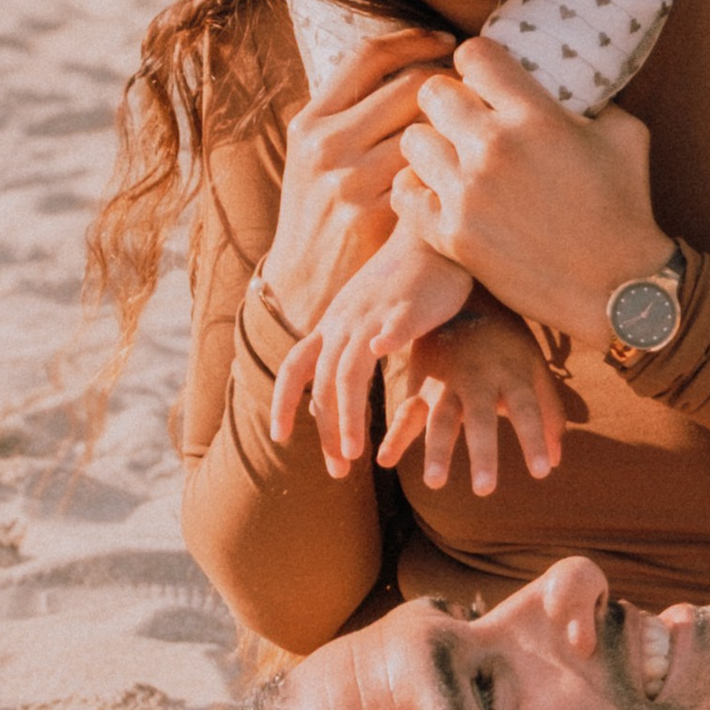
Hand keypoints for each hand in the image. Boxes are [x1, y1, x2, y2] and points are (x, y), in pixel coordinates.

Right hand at [258, 32, 455, 336]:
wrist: (302, 290)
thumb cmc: (322, 215)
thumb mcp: (315, 158)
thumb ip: (351, 114)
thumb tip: (407, 62)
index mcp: (310, 122)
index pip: (370, 56)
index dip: (415, 39)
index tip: (447, 41)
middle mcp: (326, 146)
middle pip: (410, 86)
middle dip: (451, 83)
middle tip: (475, 91)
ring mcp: (351, 183)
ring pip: (430, 129)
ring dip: (460, 125)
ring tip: (477, 129)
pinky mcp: (377, 218)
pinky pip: (433, 175)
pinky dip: (455, 166)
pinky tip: (469, 171)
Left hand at [270, 218, 473, 472]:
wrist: (429, 239)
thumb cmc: (405, 286)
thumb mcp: (367, 321)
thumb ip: (352, 353)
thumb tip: (334, 390)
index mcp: (334, 326)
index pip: (295, 367)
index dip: (284, 402)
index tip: (280, 437)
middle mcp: (345, 322)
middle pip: (322, 383)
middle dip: (325, 430)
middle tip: (338, 470)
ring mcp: (374, 314)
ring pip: (351, 369)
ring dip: (348, 414)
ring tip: (354, 453)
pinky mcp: (408, 306)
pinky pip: (396, 323)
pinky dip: (387, 337)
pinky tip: (385, 350)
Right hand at [381, 301, 569, 498]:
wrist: (459, 295)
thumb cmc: (506, 341)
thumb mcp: (532, 367)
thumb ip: (548, 412)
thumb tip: (557, 461)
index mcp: (511, 373)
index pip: (527, 409)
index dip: (534, 438)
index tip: (543, 471)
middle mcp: (478, 378)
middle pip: (481, 418)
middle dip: (483, 453)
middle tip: (484, 490)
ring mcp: (446, 381)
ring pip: (440, 418)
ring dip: (436, 451)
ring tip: (435, 483)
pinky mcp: (420, 383)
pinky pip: (406, 411)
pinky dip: (394, 436)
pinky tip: (384, 460)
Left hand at [394, 39, 669, 340]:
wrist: (619, 288)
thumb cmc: (626, 207)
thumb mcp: (625, 134)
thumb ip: (593, 99)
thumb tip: (571, 80)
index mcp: (534, 116)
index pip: (474, 55)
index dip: (478, 62)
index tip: (485, 77)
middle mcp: (492, 148)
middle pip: (432, 92)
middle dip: (449, 99)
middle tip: (464, 118)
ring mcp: (467, 194)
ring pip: (412, 141)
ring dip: (431, 144)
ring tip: (450, 157)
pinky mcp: (452, 236)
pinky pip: (405, 194)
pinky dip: (417, 190)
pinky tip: (439, 192)